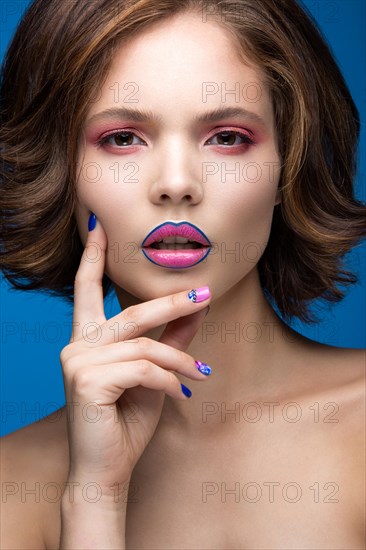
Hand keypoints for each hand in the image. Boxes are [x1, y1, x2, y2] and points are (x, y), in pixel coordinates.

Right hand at [60, 217, 211, 499]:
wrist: (106, 469)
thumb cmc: (126, 420)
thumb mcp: (154, 374)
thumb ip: (169, 340)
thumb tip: (196, 309)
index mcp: (87, 339)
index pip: (85, 289)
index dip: (92, 256)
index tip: (97, 225)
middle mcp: (76, 345)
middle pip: (132, 312)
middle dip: (172, 302)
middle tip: (206, 293)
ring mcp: (77, 361)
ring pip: (145, 345)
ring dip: (181, 359)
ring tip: (202, 374)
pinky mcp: (86, 380)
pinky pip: (144, 368)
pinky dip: (171, 380)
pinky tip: (182, 395)